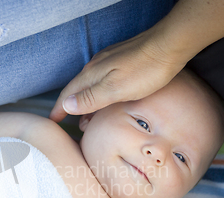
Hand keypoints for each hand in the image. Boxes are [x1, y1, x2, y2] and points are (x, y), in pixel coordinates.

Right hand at [49, 26, 187, 121]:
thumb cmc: (145, 70)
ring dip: (86, 102)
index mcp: (92, 74)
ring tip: (88, 118)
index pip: (68, 95)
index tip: (52, 122)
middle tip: (71, 125)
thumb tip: (66, 105)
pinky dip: (98, 94)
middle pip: (77, 90)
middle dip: (71, 108)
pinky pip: (101, 81)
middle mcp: (96, 66)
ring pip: (90, 86)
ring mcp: (108, 62)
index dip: (59, 110)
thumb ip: (90, 98)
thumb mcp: (115, 89)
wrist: (170, 45)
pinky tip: (105, 99)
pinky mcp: (121, 61)